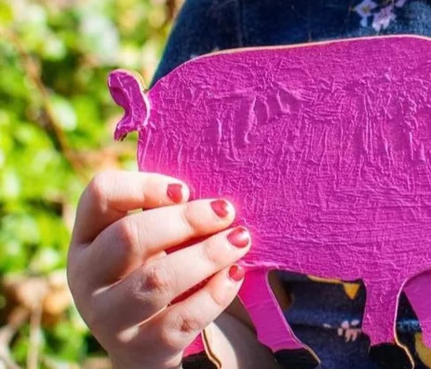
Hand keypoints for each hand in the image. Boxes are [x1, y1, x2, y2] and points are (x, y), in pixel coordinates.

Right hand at [67, 170, 250, 368]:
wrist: (148, 341)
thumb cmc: (155, 265)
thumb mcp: (149, 235)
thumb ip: (167, 210)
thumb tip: (216, 194)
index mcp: (87, 236)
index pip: (100, 194)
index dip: (143, 185)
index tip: (185, 190)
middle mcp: (88, 277)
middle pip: (129, 236)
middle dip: (186, 220)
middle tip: (226, 211)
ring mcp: (110, 318)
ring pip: (156, 280)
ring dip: (206, 255)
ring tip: (240, 239)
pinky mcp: (141, 348)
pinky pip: (181, 319)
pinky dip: (214, 293)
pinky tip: (234, 273)